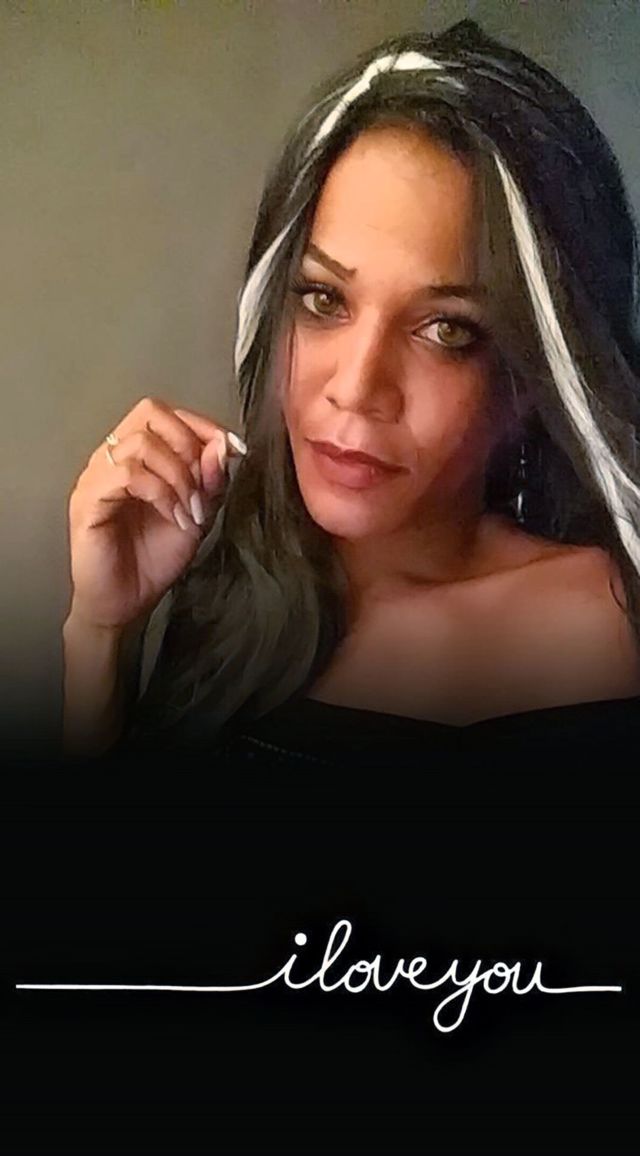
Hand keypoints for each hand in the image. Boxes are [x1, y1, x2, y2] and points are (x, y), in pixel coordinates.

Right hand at [67, 396, 244, 630]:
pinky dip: (160, 492)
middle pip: (151, 412)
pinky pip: (126, 474)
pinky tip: (172, 516)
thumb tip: (223, 444)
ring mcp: (97, 476)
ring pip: (142, 444)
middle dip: (189, 444)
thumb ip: (211, 481)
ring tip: (189, 511)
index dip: (202, 424)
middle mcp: (114, 458)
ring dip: (179, 476)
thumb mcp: (199, 515)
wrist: (127, 603)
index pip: (166, 414)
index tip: (230, 449)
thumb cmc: (154, 560)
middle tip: (202, 485)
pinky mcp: (88, 499)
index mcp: (138, 456)